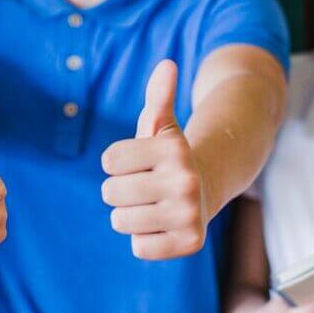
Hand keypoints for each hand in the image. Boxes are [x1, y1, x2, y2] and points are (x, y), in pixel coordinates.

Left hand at [101, 60, 207, 259]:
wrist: (204, 191)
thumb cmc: (167, 158)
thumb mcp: (160, 125)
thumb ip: (159, 96)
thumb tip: (167, 64)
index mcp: (173, 149)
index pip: (109, 161)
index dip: (117, 163)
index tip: (138, 163)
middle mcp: (186, 181)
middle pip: (111, 193)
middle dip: (120, 191)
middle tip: (145, 188)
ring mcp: (190, 214)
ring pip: (121, 221)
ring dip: (130, 216)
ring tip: (152, 206)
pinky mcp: (190, 243)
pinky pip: (139, 247)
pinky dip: (145, 240)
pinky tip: (161, 226)